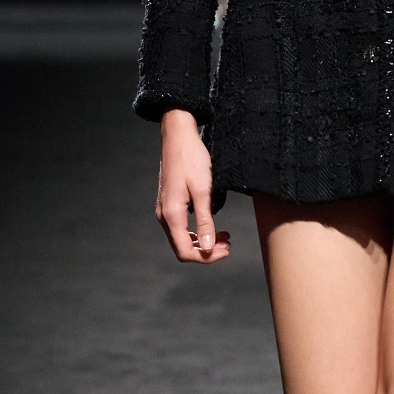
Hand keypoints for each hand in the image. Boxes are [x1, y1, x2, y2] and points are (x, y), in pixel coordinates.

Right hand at [156, 109, 230, 263]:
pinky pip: (180, 227)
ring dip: (203, 241)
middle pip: (183, 247)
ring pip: (182, 238)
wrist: (178, 136)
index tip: (226, 250)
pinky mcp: (168, 203)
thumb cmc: (192, 159)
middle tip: (229, 244)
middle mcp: (164, 215)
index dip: (206, 257)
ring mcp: (164, 209)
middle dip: (206, 250)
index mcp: (171, 214)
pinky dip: (197, 231)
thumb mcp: (204, 190)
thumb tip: (207, 247)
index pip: (185, 251)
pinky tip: (212, 226)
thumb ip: (206, 221)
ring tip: (224, 236)